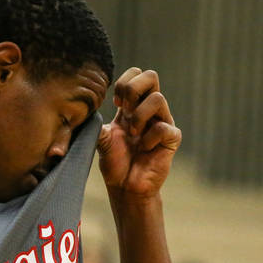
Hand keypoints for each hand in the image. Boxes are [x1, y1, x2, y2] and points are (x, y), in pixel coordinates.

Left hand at [97, 67, 181, 194]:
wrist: (126, 188)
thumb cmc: (115, 163)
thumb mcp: (102, 140)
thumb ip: (98, 125)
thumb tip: (90, 114)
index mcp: (132, 106)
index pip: (136, 74)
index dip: (124, 83)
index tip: (115, 104)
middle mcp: (149, 110)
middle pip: (151, 76)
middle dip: (132, 90)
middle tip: (123, 111)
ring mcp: (162, 122)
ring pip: (158, 98)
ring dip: (139, 116)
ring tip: (133, 135)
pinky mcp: (172, 138)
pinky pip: (164, 127)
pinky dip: (149, 139)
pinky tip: (145, 149)